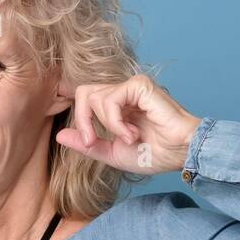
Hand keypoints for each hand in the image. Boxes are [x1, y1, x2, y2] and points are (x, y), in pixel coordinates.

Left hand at [55, 74, 202, 175]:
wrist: (179, 154)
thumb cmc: (154, 154)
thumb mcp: (112, 154)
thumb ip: (87, 145)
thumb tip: (59, 135)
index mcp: (116, 105)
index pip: (84, 98)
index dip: (80, 119)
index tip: (88, 142)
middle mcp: (122, 92)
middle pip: (83, 92)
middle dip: (83, 121)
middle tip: (93, 141)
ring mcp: (131, 86)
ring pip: (95, 98)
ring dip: (107, 126)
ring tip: (129, 138)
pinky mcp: (139, 85)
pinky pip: (110, 100)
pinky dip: (115, 122)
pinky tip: (132, 133)